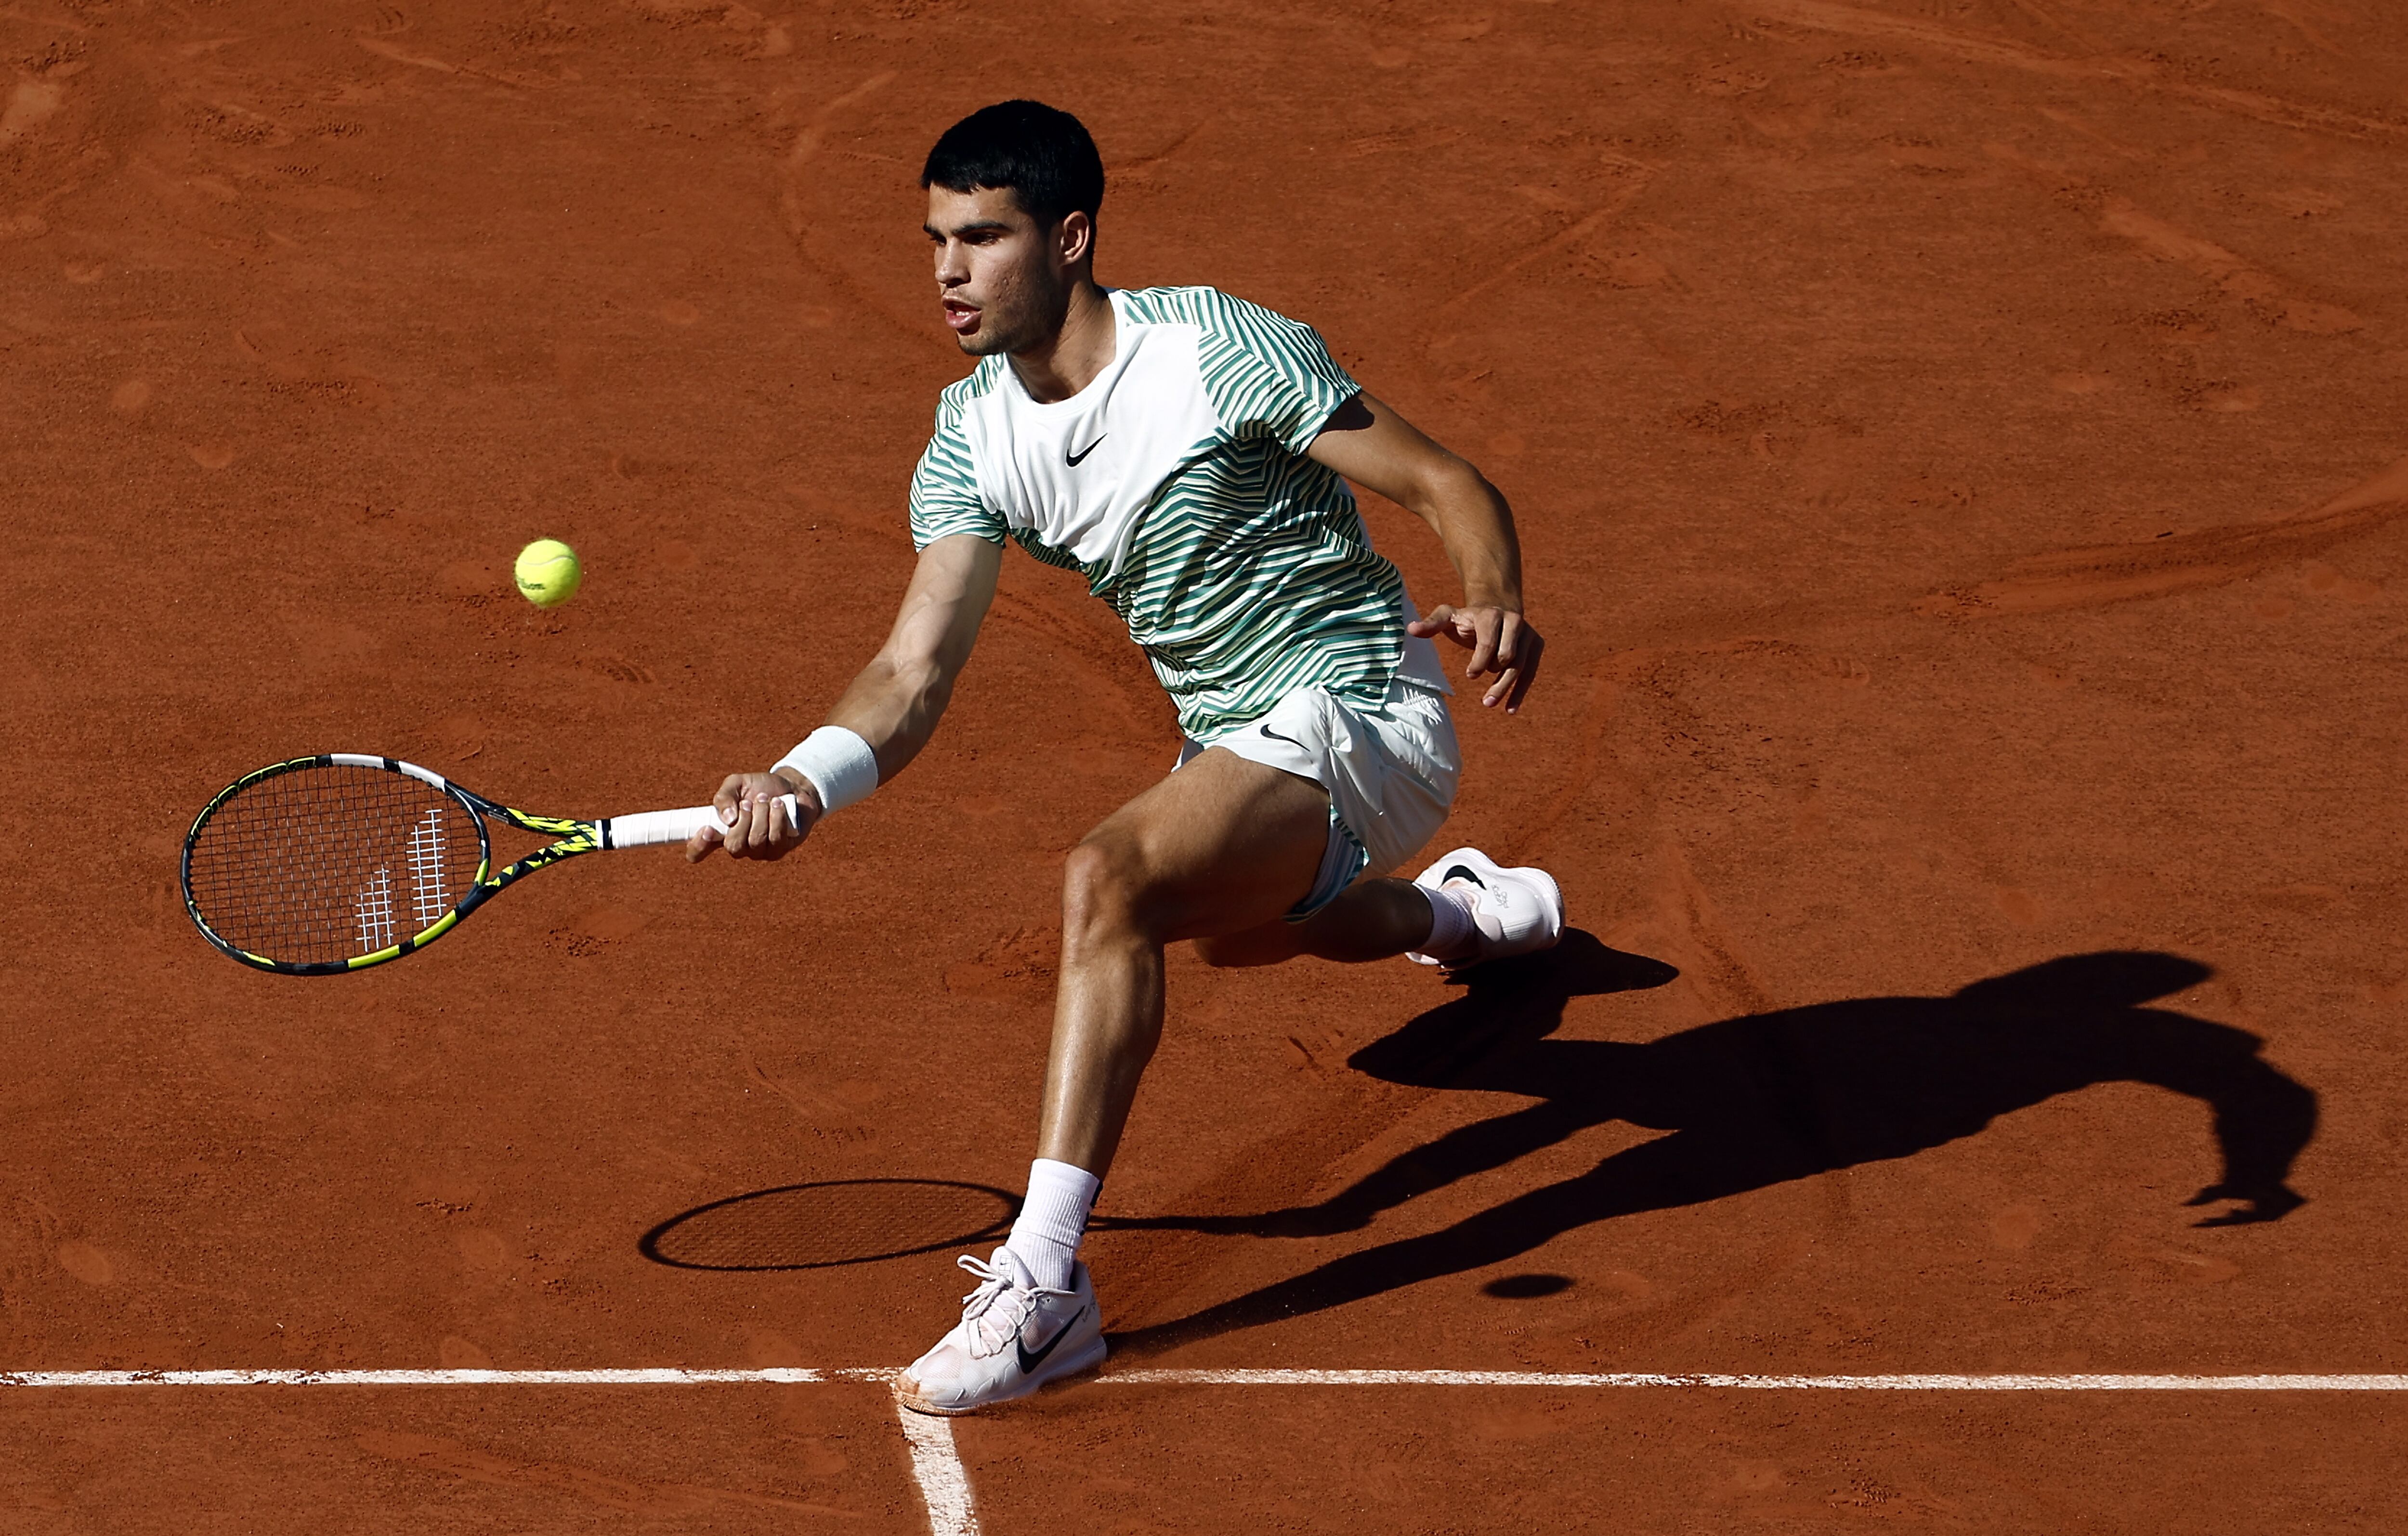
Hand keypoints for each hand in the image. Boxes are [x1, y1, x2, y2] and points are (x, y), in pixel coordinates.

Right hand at [684, 770, 821, 861]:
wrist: (792, 786)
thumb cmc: (761, 787)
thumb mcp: (738, 783)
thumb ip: (724, 796)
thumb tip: (727, 819)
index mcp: (720, 832)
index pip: (698, 852)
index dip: (697, 846)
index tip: (707, 829)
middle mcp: (738, 846)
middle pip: (733, 847)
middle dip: (743, 820)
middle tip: (749, 802)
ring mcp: (760, 851)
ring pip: (756, 841)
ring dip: (761, 815)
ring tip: (766, 799)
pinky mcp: (781, 849)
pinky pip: (776, 839)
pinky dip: (777, 817)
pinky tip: (778, 804)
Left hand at [1408, 604, 1544, 711]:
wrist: (1495, 607)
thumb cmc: (1466, 617)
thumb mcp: (1448, 616)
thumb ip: (1431, 623)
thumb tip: (1410, 629)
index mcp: (1491, 615)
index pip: (1488, 642)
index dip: (1479, 662)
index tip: (1469, 675)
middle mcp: (1514, 621)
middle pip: (1508, 656)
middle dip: (1494, 675)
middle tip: (1478, 687)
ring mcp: (1528, 634)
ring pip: (1521, 667)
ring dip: (1506, 689)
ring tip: (1488, 704)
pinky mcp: (1535, 645)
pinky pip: (1531, 672)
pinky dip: (1521, 691)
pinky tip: (1510, 709)